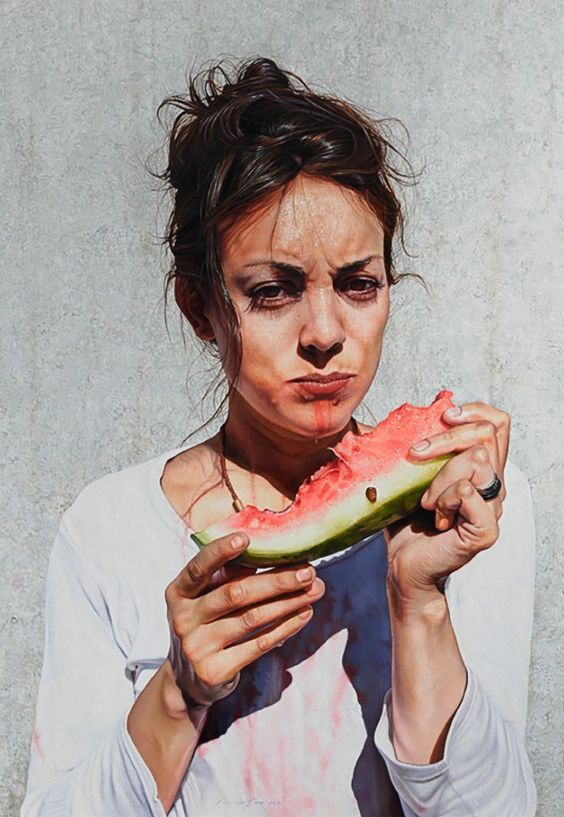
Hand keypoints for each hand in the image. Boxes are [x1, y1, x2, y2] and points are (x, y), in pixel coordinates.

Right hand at [165, 533, 324, 707]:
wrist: (188, 678)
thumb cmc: (206, 622)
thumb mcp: (206, 596)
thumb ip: (229, 574)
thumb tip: (271, 548)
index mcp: (178, 592)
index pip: (198, 568)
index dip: (219, 552)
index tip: (244, 538)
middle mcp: (182, 619)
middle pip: (235, 594)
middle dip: (276, 581)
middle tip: (308, 571)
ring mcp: (197, 647)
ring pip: (251, 619)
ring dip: (288, 603)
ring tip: (315, 591)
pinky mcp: (214, 671)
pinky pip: (258, 645)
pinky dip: (285, 627)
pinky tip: (303, 614)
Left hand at [384, 401, 509, 606]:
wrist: (404, 565)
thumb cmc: (406, 522)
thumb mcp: (405, 475)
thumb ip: (403, 447)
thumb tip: (371, 422)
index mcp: (480, 468)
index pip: (498, 423)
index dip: (475, 410)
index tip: (444, 416)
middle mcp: (493, 485)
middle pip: (486, 434)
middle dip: (444, 438)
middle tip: (416, 455)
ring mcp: (493, 507)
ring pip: (478, 459)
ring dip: (441, 475)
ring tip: (426, 500)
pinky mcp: (486, 529)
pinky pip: (468, 492)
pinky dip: (444, 499)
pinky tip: (436, 517)